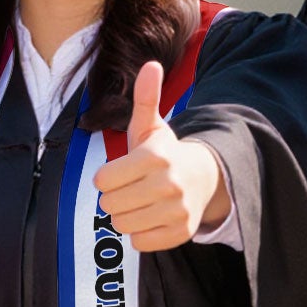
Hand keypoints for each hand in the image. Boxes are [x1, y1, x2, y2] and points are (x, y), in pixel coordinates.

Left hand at [91, 60, 227, 251]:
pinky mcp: (181, 233)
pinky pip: (139, 242)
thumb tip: (151, 64)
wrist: (203, 179)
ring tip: (140, 202)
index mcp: (156, 158)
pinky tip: (151, 217)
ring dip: (125, 216)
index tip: (120, 172)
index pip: (103, 181)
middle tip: (130, 188)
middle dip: (114, 198)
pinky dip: (140, 233)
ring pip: (122, 225)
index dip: (106, 178)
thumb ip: (145, 98)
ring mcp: (177, 211)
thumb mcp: (151, 126)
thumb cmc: (165, 153)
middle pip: (110, 205)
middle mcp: (169, 185)